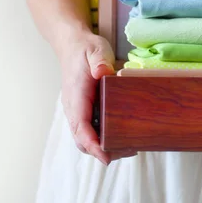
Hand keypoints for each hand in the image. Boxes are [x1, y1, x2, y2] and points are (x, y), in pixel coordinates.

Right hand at [60, 32, 135, 164]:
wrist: (72, 46)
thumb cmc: (85, 49)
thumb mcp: (95, 50)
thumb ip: (99, 60)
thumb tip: (102, 72)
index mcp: (76, 96)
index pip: (81, 127)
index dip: (93, 144)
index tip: (106, 156)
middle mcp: (73, 108)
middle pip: (82, 140)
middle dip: (102, 151)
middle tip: (130, 150)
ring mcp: (76, 111)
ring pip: (85, 139)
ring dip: (103, 148)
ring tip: (130, 147)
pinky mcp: (83, 111)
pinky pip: (90, 131)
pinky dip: (103, 139)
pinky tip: (121, 136)